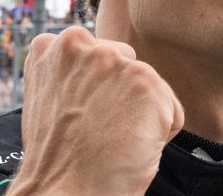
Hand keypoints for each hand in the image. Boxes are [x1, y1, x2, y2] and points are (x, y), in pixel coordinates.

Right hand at [7, 26, 183, 195]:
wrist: (64, 192)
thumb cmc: (59, 158)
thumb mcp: (51, 98)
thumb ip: (74, 73)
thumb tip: (107, 72)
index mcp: (51, 46)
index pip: (99, 58)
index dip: (95, 93)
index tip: (79, 118)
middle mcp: (78, 41)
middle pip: (126, 65)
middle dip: (121, 96)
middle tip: (97, 129)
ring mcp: (111, 59)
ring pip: (150, 88)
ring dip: (141, 117)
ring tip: (111, 139)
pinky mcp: (143, 80)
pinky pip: (171, 111)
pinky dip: (161, 135)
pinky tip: (129, 147)